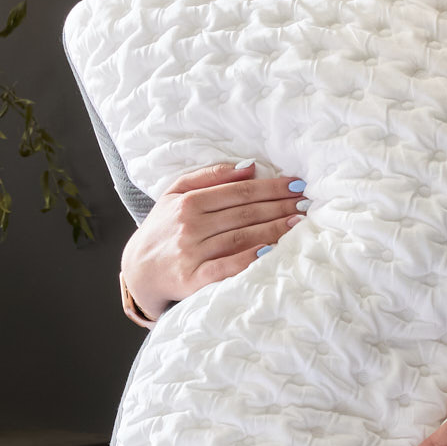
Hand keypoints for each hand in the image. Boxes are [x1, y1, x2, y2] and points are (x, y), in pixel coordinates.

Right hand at [120, 161, 306, 319]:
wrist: (139, 270)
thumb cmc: (163, 228)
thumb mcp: (175, 193)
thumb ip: (209, 176)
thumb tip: (249, 166)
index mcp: (188, 202)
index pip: (239, 192)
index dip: (271, 187)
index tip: (296, 184)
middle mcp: (190, 225)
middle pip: (245, 213)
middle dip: (280, 206)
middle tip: (307, 203)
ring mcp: (192, 253)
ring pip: (242, 237)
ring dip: (274, 229)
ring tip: (300, 223)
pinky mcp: (193, 279)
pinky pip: (227, 267)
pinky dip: (249, 259)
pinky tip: (271, 251)